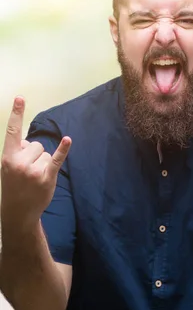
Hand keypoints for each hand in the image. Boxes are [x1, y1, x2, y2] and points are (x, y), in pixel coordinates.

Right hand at [0, 97, 71, 230]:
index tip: (20, 98)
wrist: (18, 211)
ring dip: (43, 162)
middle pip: (36, 144)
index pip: (12, 131)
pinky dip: (63, 149)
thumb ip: (16, 152)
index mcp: (7, 157)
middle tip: (27, 172)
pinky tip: (68, 140)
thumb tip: (27, 140)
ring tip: (34, 177)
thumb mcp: (8, 168)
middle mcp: (19, 161)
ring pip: (46, 152)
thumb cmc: (14, 186)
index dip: (16, 114)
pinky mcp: (47, 176)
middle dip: (34, 154)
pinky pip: (57, 158)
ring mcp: (33, 169)